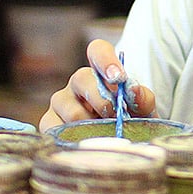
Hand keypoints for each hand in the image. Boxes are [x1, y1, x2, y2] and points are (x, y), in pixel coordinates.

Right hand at [38, 39, 157, 130]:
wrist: (119, 142)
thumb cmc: (131, 120)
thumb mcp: (142, 109)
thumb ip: (143, 98)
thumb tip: (133, 90)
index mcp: (101, 71)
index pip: (98, 50)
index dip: (106, 59)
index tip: (119, 78)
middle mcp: (78, 82)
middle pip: (81, 78)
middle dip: (102, 100)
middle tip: (115, 116)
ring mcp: (61, 101)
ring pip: (72, 110)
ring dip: (92, 125)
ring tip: (105, 134)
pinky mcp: (49, 122)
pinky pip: (57, 130)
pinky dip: (76, 139)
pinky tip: (88, 142)